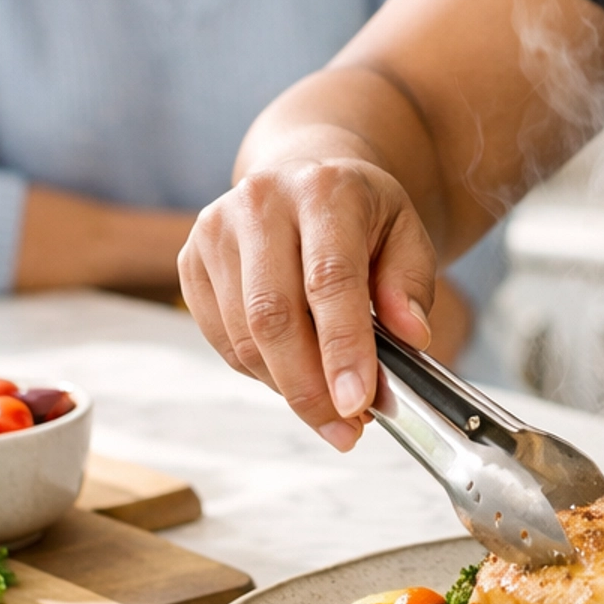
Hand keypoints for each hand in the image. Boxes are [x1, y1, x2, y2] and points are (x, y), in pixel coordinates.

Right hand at [179, 158, 435, 449]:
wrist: (304, 175)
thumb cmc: (360, 214)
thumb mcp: (406, 234)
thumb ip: (410, 284)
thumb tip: (412, 337)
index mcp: (323, 190)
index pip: (329, 278)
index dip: (342, 348)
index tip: (358, 403)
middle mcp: (260, 203)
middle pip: (273, 315)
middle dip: (309, 386)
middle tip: (346, 428)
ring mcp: (215, 231)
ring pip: (243, 337)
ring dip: (287, 388)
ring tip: (330, 408)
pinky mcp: (191, 261)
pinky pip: (222, 341)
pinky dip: (261, 373)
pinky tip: (294, 375)